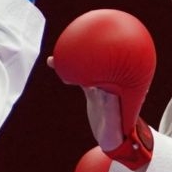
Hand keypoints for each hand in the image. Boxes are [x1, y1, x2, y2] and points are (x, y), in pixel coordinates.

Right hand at [46, 11, 156, 160]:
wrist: (114, 141)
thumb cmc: (117, 134)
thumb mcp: (113, 122)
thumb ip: (110, 108)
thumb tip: (104, 90)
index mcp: (118, 85)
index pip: (116, 62)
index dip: (111, 48)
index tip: (100, 34)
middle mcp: (111, 81)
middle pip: (102, 58)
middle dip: (92, 44)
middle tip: (81, 30)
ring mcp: (101, 84)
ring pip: (88, 64)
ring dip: (77, 54)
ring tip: (64, 42)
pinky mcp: (92, 91)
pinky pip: (79, 76)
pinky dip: (68, 69)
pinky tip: (53, 63)